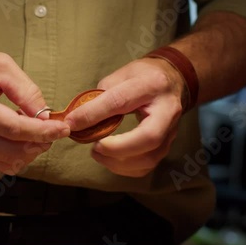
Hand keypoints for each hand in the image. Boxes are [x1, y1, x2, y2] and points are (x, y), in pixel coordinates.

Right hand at [0, 41, 69, 174]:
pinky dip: (14, 154)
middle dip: (39, 144)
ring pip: (5, 163)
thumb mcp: (0, 66)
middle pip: (11, 152)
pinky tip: (19, 136)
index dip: (43, 132)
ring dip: (28, 152)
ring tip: (35, 131)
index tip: (63, 128)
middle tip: (52, 130)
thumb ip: (26, 91)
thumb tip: (45, 117)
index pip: (14, 129)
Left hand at [64, 58, 184, 176]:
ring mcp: (171, 131)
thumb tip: (77, 119)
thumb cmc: (142, 77)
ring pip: (150, 157)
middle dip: (117, 148)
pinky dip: (125, 168)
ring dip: (119, 162)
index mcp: (151, 85)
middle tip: (95, 147)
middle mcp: (167, 110)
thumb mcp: (120, 75)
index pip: (120, 102)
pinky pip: (147, 166)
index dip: (93, 114)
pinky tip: (111, 160)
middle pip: (148, 137)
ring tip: (98, 153)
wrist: (173, 80)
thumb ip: (100, 96)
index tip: (72, 123)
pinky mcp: (168, 145)